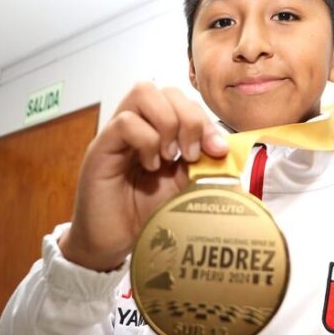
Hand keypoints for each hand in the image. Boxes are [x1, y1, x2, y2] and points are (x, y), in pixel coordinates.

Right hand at [59, 82, 228, 270]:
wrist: (113, 245)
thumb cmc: (145, 215)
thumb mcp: (186, 188)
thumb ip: (205, 167)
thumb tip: (231, 154)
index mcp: (161, 132)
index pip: (184, 102)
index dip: (206, 120)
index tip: (218, 150)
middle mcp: (139, 126)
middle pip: (165, 89)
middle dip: (190, 118)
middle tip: (193, 154)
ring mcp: (118, 134)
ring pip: (143, 93)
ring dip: (168, 123)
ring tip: (171, 156)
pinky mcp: (101, 148)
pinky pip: (125, 122)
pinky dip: (146, 141)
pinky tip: (151, 166)